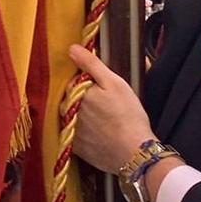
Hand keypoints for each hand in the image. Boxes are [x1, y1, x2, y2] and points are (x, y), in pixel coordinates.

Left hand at [68, 44, 153, 172]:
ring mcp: (70, 132)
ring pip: (72, 117)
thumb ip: (91, 64)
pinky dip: (85, 133)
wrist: (134, 152)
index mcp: (75, 94)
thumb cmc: (127, 115)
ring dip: (83, 116)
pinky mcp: (76, 149)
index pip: (73, 82)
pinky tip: (101, 134)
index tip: (103, 89)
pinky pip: (75, 135)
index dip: (88, 83)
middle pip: (71, 100)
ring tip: (105, 121)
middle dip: (83, 99)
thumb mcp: (113, 83)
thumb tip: (71, 49)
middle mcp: (66, 113)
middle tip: (107, 106)